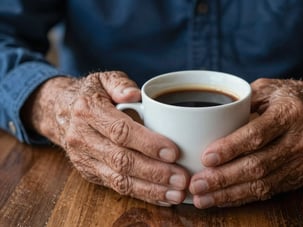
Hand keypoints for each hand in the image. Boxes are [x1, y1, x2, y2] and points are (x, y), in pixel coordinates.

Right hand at [23, 71, 188, 205]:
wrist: (61, 111)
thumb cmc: (92, 94)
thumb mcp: (103, 79)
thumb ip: (119, 83)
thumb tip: (134, 94)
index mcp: (88, 111)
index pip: (120, 131)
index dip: (148, 143)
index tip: (173, 152)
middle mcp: (83, 137)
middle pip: (122, 160)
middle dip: (155, 172)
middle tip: (182, 177)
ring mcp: (84, 158)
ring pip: (119, 179)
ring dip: (151, 189)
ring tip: (176, 193)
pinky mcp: (90, 172)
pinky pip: (117, 187)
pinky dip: (142, 194)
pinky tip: (162, 197)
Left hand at [189, 78, 302, 207]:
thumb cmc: (294, 97)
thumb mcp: (269, 88)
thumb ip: (241, 100)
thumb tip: (207, 119)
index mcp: (291, 113)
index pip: (257, 134)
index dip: (231, 148)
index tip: (206, 157)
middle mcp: (301, 140)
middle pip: (258, 165)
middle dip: (223, 178)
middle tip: (196, 184)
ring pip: (263, 184)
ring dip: (229, 194)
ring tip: (202, 198)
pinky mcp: (302, 176)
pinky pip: (270, 191)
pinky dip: (243, 197)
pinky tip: (222, 199)